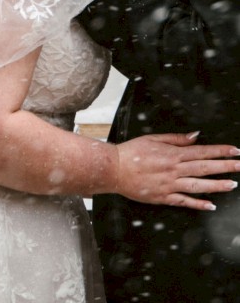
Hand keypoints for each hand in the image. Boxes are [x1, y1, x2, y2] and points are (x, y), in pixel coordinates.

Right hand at [115, 133, 239, 209]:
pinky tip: (211, 205)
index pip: (202, 151)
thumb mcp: (154, 138)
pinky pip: (184, 201)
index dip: (220, 151)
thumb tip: (196, 137)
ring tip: (232, 185)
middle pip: (204, 168)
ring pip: (198, 185)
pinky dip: (198, 204)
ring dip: (217, 185)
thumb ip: (177, 139)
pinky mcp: (163, 197)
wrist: (114, 169)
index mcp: (172, 153)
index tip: (234, 151)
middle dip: (225, 167)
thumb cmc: (132, 152)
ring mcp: (169, 185)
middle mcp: (174, 169)